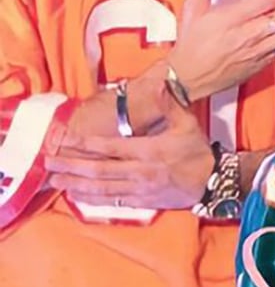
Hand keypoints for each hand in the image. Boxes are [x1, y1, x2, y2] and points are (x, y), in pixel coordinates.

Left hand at [46, 101, 214, 210]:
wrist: (213, 182)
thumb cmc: (197, 152)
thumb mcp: (187, 124)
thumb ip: (170, 105)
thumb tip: (161, 84)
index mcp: (149, 151)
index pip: (112, 147)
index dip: (87, 144)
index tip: (67, 140)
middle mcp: (141, 172)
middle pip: (100, 170)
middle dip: (72, 166)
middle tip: (50, 162)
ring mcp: (141, 189)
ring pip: (103, 188)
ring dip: (77, 184)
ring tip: (56, 180)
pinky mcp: (143, 202)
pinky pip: (114, 201)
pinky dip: (93, 198)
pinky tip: (77, 194)